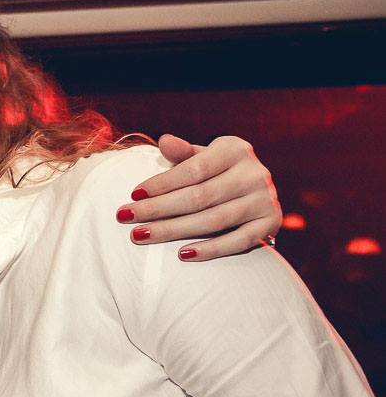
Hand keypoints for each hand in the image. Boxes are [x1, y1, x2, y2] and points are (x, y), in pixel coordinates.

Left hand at [115, 134, 280, 260]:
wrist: (256, 189)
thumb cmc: (217, 170)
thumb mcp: (202, 155)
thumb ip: (183, 152)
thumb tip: (163, 141)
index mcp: (235, 150)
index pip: (195, 169)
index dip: (163, 182)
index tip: (134, 194)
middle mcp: (254, 174)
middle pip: (200, 196)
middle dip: (159, 209)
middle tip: (126, 217)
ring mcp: (265, 200)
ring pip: (214, 220)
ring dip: (174, 230)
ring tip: (141, 235)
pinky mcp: (270, 224)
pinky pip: (238, 242)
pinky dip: (211, 250)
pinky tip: (182, 255)